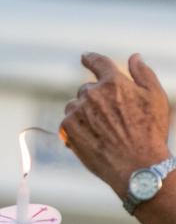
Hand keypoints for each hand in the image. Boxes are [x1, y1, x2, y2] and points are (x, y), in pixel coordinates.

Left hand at [61, 52, 171, 195]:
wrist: (138, 166)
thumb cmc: (151, 132)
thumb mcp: (157, 99)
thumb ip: (143, 74)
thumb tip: (134, 57)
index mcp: (113, 82)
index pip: (97, 62)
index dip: (91, 58)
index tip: (85, 57)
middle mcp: (92, 93)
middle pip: (87, 89)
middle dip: (96, 99)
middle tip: (112, 119)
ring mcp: (78, 110)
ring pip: (75, 105)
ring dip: (84, 113)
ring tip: (104, 132)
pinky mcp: (67, 127)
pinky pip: (68, 121)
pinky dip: (76, 128)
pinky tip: (93, 139)